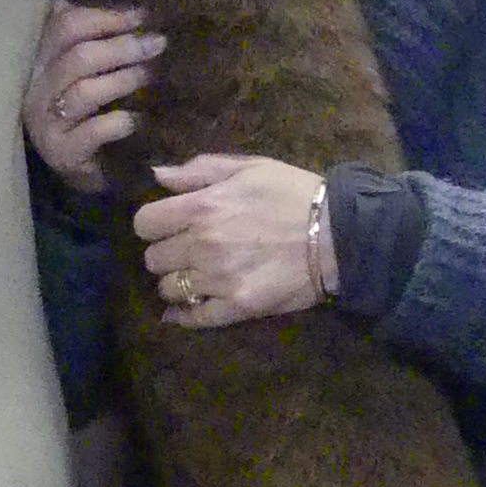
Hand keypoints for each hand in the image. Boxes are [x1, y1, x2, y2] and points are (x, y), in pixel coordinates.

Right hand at [24, 0, 164, 191]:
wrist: (80, 166)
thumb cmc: (85, 108)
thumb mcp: (83, 69)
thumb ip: (93, 38)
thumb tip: (132, 10)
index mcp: (38, 58)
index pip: (65, 27)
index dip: (105, 18)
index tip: (142, 17)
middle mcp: (35, 88)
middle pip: (78, 57)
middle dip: (122, 47)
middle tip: (157, 44)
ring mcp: (45, 122)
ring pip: (85, 92)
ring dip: (123, 80)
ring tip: (150, 75)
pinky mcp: (61, 152)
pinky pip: (93, 132)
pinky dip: (119, 122)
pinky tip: (137, 119)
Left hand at [133, 153, 327, 326]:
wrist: (341, 235)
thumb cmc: (294, 194)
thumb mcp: (249, 168)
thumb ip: (199, 170)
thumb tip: (157, 175)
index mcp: (202, 207)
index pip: (144, 223)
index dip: (153, 223)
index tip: (168, 224)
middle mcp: (202, 245)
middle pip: (153, 259)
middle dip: (165, 253)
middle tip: (185, 250)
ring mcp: (218, 279)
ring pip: (169, 289)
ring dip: (177, 283)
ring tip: (196, 276)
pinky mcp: (237, 307)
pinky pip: (194, 318)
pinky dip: (184, 316)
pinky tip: (185, 310)